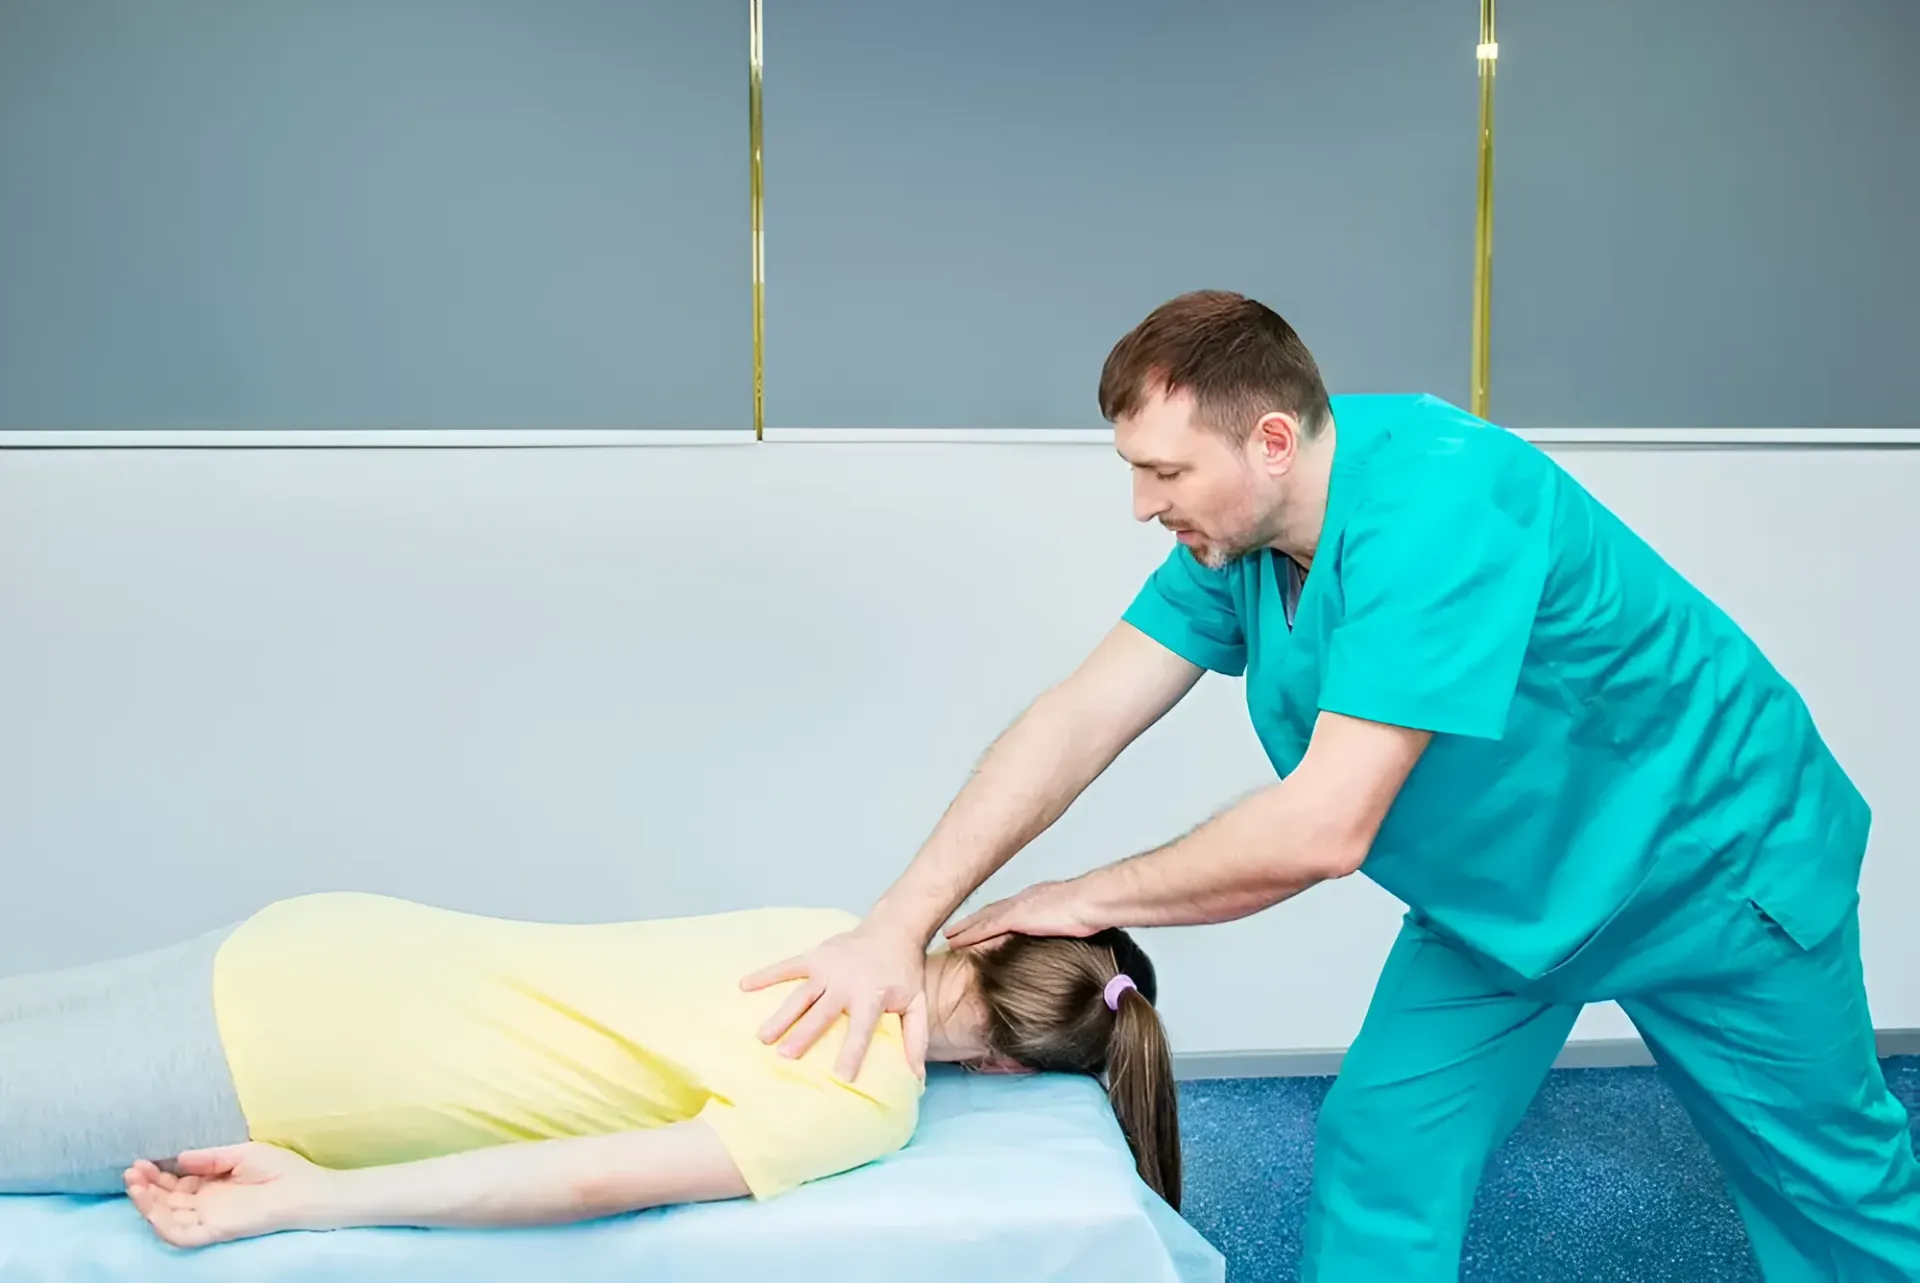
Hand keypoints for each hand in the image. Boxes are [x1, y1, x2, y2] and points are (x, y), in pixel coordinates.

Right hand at [124, 1142, 329, 1247]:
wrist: (307, 1190)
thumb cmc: (282, 1171)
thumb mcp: (241, 1154)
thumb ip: (209, 1158)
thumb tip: (178, 1157)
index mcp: (211, 1186)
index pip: (174, 1184)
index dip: (156, 1174)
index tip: (141, 1161)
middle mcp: (206, 1204)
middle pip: (165, 1200)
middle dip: (144, 1187)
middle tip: (131, 1171)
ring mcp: (209, 1219)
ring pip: (167, 1219)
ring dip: (146, 1205)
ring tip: (134, 1185)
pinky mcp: (216, 1231)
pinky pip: (182, 1236)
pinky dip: (163, 1226)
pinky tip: (150, 1210)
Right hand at [740, 922, 929, 1082]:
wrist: (893, 929)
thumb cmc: (903, 973)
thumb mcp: (916, 1004)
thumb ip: (916, 1039)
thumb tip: (916, 1078)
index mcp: (872, 995)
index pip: (862, 1029)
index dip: (853, 1052)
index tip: (842, 1077)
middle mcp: (846, 981)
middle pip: (822, 1013)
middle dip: (804, 1034)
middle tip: (785, 1056)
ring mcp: (827, 967)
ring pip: (800, 994)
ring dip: (781, 1015)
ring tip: (762, 1036)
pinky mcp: (814, 955)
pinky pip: (787, 966)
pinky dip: (766, 975)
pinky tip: (744, 985)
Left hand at [944, 879, 1097, 948]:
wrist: (1091, 902)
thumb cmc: (1089, 909)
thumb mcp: (1070, 916)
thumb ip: (1059, 922)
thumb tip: (1061, 930)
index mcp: (1034, 899)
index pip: (1006, 910)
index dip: (989, 917)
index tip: (977, 924)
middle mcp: (1021, 900)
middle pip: (989, 911)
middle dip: (971, 920)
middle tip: (953, 929)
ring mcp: (1017, 907)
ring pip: (982, 919)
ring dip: (963, 927)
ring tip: (947, 936)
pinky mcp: (1015, 917)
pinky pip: (985, 927)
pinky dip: (969, 934)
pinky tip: (956, 940)